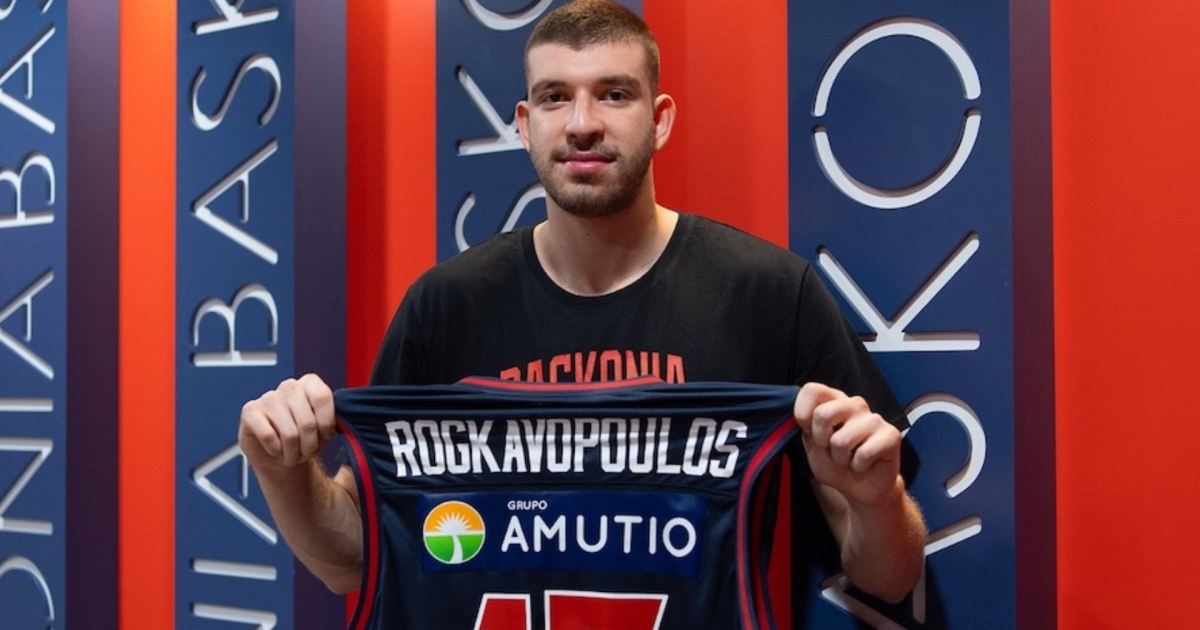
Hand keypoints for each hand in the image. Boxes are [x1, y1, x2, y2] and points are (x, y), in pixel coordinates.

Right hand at [239, 374, 335, 471]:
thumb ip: (334, 424)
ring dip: (293, 453)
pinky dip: (276, 450)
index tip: (324, 436)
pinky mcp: (250, 411)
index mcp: (310, 384)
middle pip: (307, 422)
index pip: (322, 398)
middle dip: (309, 446)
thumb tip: (341, 425)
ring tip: (292, 455)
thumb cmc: (305, 440)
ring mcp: (268, 397)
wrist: (280, 455)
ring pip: (289, 433)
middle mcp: (289, 386)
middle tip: (306, 453)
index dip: (326, 424)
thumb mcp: (325, 431)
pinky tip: (276, 450)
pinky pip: (268, 436)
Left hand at [793, 382, 903, 507]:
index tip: (809, 432)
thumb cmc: (834, 464)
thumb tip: (802, 415)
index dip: (803, 414)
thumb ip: (806, 426)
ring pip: (841, 440)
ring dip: (840, 458)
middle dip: (820, 441)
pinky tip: (863, 464)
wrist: (860, 488)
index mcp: (833, 400)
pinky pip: (864, 454)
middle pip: (823, 414)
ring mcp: (874, 418)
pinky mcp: (891, 434)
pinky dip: (858, 466)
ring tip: (848, 459)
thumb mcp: (811, 445)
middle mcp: (854, 404)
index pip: (812, 390)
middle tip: (831, 449)